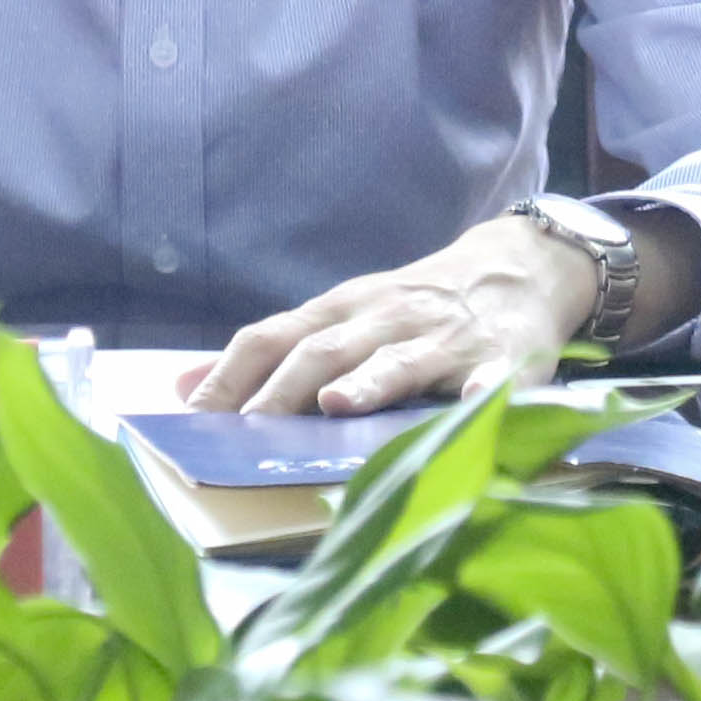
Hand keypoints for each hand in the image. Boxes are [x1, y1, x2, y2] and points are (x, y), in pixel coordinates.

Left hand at [191, 217, 590, 414]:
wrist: (518, 266)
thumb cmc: (411, 307)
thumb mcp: (340, 318)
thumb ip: (269, 352)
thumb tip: (183, 387)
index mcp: (341, 311)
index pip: (272, 337)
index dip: (231, 375)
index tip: (191, 416)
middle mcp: (384, 318)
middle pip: (324, 350)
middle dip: (282, 391)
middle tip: (246, 434)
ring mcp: (443, 338)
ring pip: (398, 359)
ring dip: (367, 382)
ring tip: (337, 406)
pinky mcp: (502, 357)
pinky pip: (491, 378)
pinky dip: (480, 394)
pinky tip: (471, 407)